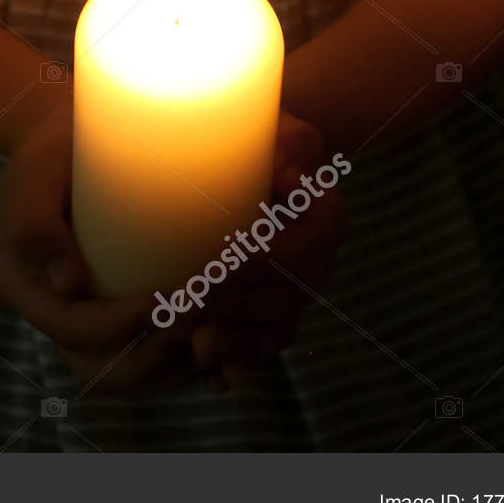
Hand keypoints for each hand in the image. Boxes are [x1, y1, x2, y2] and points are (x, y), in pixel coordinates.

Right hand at [0, 99, 203, 396]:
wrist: (66, 137)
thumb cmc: (52, 149)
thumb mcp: (35, 176)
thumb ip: (39, 227)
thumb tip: (69, 284)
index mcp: (19, 284)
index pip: (72, 331)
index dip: (120, 326)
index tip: (166, 297)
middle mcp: (49, 313)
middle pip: (101, 371)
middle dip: (154, 354)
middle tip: (198, 316)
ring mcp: (81, 320)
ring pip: (127, 378)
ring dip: (173, 368)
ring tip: (214, 332)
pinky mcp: (111, 316)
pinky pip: (143, 364)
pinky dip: (179, 364)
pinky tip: (216, 341)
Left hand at [187, 111, 349, 393]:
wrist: (255, 157)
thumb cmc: (256, 135)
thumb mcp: (276, 125)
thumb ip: (289, 142)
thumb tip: (286, 173)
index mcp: (324, 218)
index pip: (295, 249)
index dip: (253, 266)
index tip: (209, 267)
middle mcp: (317, 264)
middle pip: (280, 300)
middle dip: (230, 310)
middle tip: (179, 311)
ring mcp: (297, 297)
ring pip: (272, 333)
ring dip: (235, 345)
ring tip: (194, 346)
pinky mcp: (271, 319)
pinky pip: (261, 353)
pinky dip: (239, 369)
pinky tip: (211, 377)